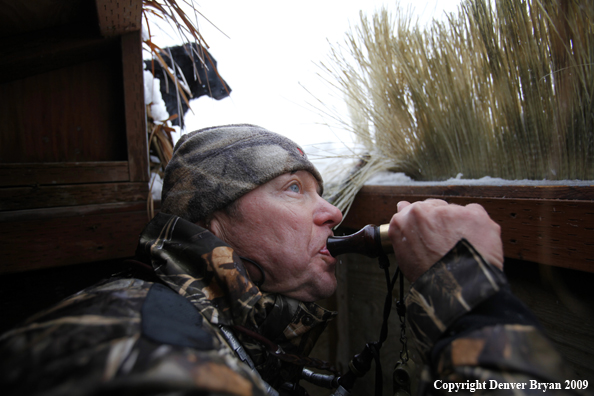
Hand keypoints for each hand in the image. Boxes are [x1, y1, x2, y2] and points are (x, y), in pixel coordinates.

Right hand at [388, 199, 503, 281]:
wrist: (456, 289)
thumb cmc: (429, 276)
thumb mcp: (405, 255)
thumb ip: (403, 229)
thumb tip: (402, 207)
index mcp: (403, 221)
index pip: (412, 210)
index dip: (423, 222)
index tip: (428, 230)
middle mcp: (424, 210)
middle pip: (434, 206)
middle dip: (439, 220)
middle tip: (445, 241)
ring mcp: (449, 211)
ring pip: (454, 210)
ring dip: (457, 223)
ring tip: (460, 245)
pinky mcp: (473, 214)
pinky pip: (474, 212)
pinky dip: (476, 225)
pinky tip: (473, 241)